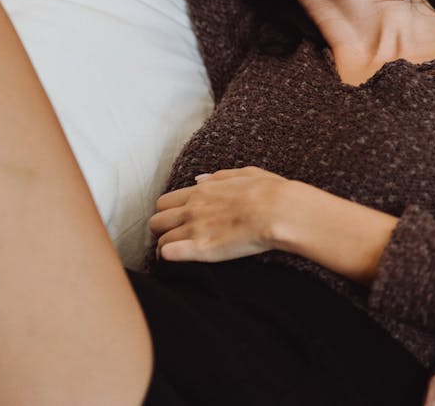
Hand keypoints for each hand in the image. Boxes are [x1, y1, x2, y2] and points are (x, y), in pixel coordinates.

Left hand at [149, 166, 290, 262]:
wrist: (278, 210)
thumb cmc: (267, 191)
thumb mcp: (242, 174)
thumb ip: (216, 177)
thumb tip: (198, 179)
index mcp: (201, 191)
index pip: (164, 202)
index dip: (167, 213)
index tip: (176, 221)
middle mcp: (192, 209)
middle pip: (156, 221)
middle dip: (162, 230)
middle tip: (175, 237)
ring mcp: (195, 229)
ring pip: (160, 240)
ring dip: (167, 247)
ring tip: (179, 253)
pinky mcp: (201, 249)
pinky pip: (169, 254)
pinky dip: (169, 258)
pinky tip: (178, 260)